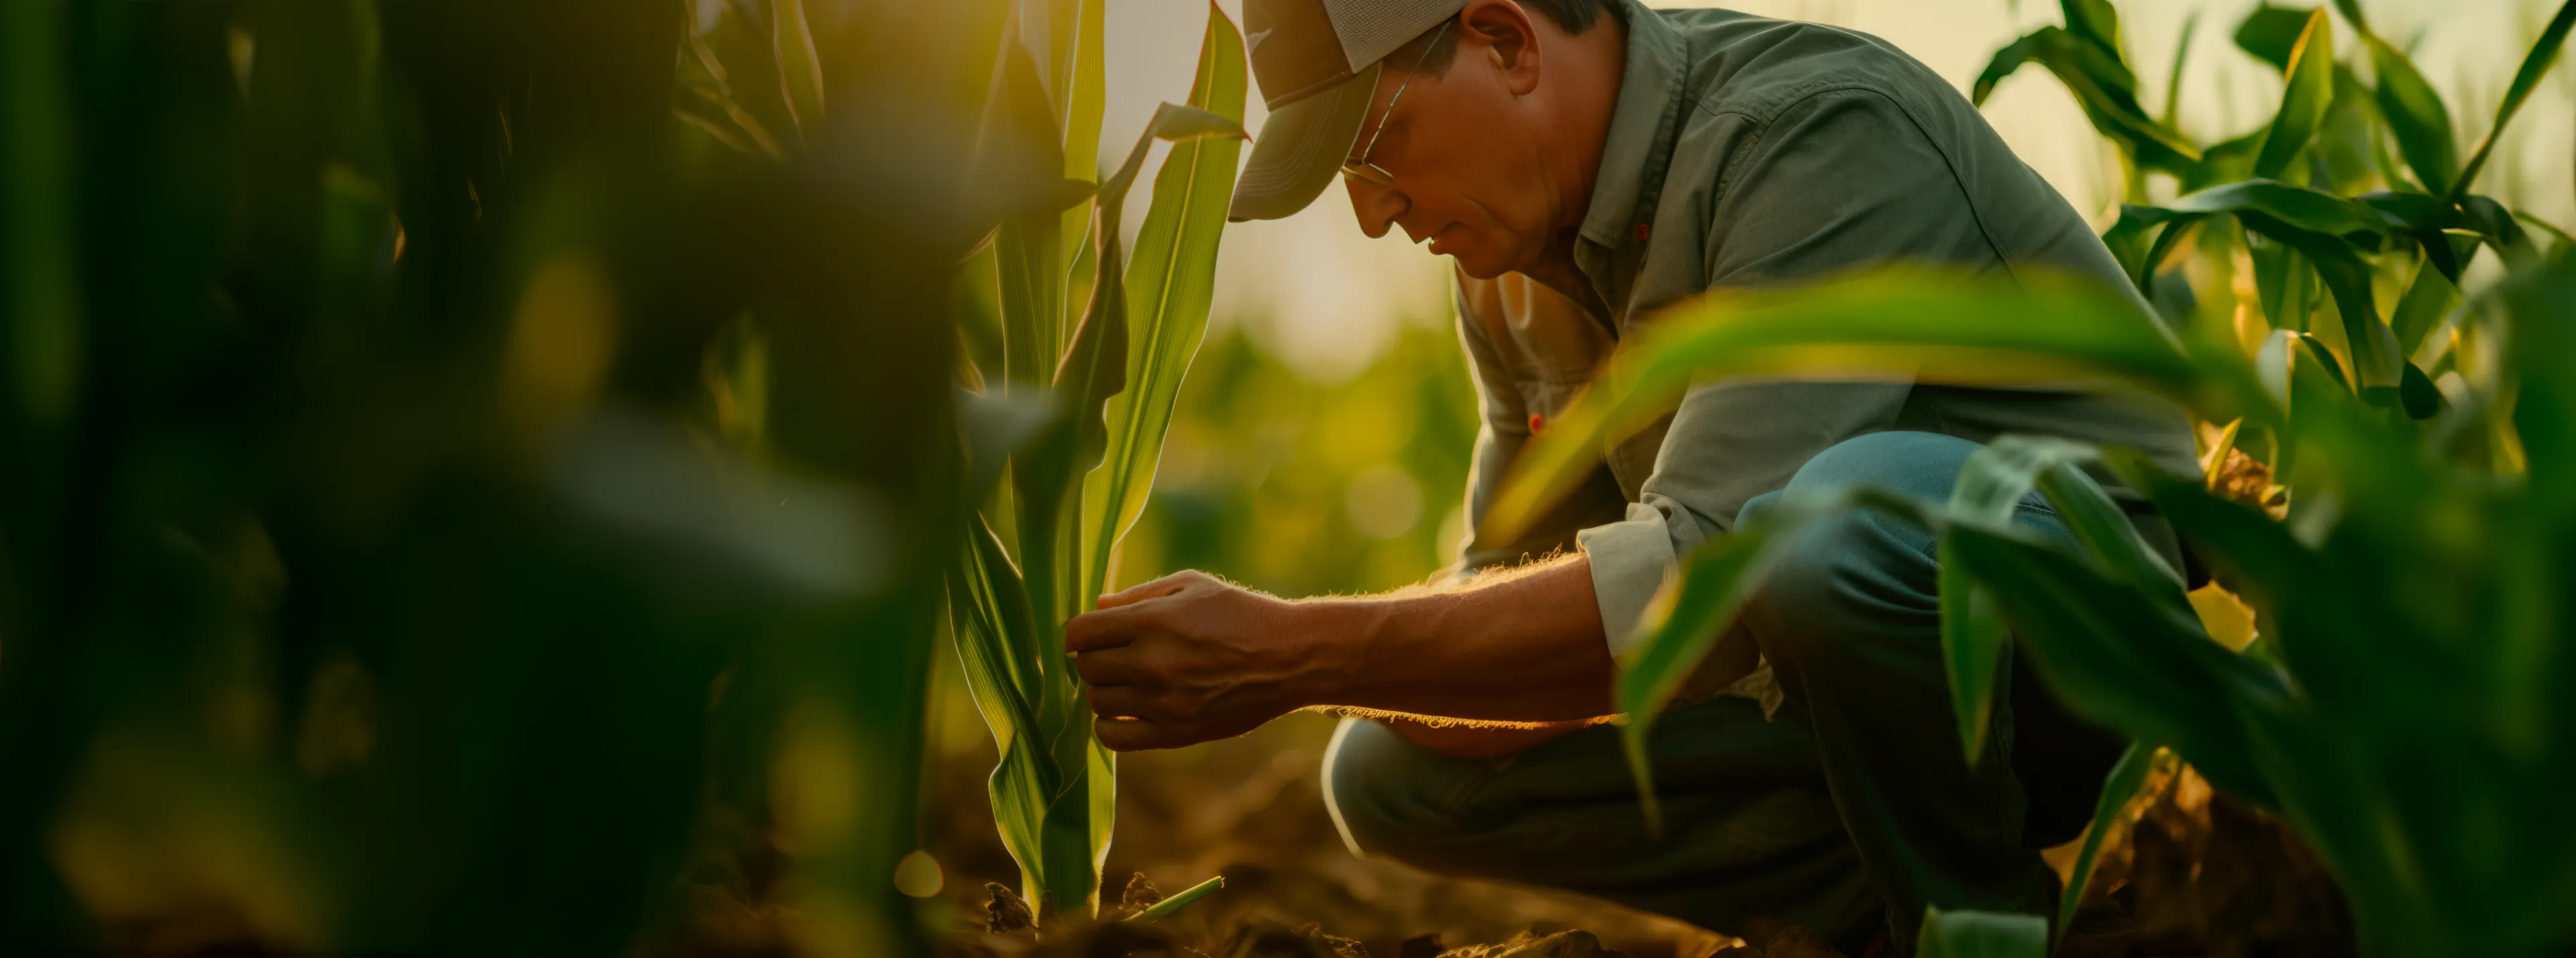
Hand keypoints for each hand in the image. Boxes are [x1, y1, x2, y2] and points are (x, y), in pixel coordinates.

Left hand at [1062, 570, 1346, 750]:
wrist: (1289, 658)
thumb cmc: (1241, 614)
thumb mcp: (1192, 587)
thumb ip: (1139, 595)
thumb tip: (1097, 606)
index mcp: (1152, 621)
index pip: (1079, 633)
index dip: (1079, 633)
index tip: (1091, 635)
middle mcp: (1152, 662)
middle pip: (1086, 668)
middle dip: (1093, 659)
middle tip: (1115, 656)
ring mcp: (1163, 702)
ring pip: (1097, 702)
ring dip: (1105, 691)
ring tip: (1128, 681)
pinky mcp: (1176, 733)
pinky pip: (1115, 738)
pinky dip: (1110, 725)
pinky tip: (1127, 711)